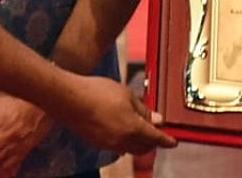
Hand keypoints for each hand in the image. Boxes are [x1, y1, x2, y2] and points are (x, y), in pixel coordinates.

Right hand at [55, 74, 176, 155]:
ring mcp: (107, 144)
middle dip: (153, 142)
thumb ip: (143, 109)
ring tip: (138, 128)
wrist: (68, 99)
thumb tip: (156, 119)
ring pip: (130, 149)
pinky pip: (116, 147)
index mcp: (133, 129)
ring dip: (137, 142)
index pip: (156, 139)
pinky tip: (120, 129)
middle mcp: (121, 141)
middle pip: (144, 148)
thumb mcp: (127, 95)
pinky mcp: (96, 143)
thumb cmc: (97, 92)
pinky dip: (123, 141)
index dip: (167, 140)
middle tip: (156, 131)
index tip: (173, 142)